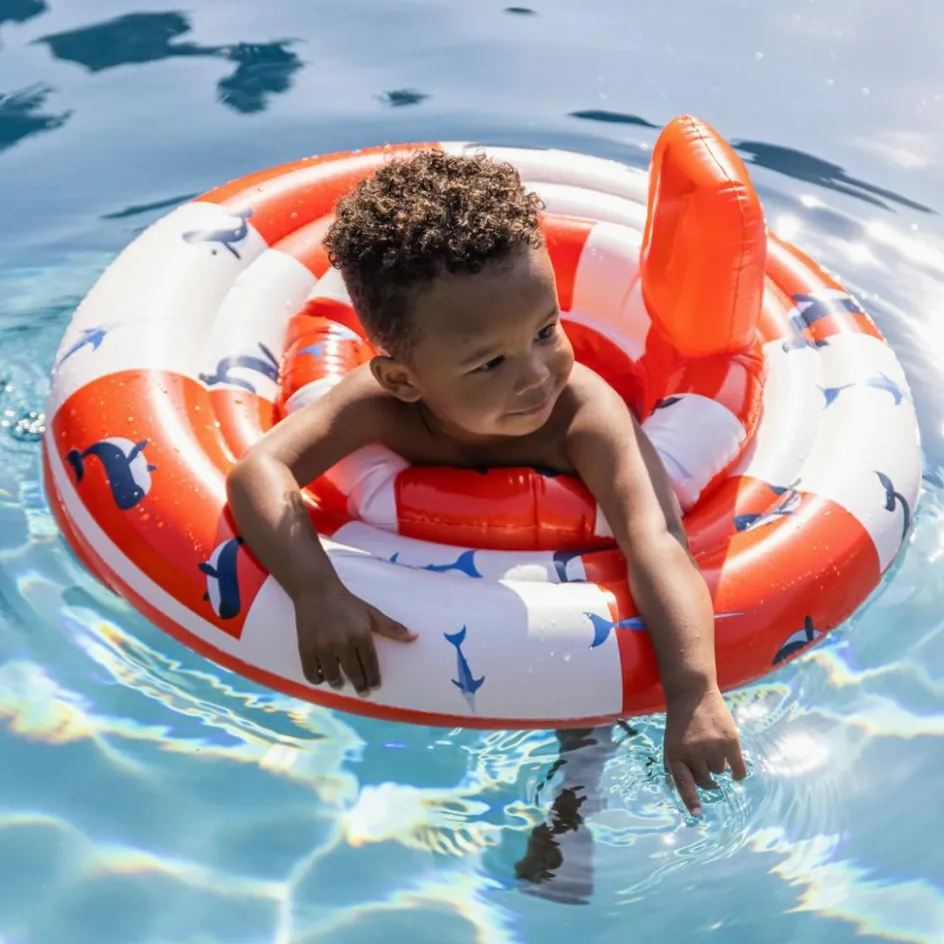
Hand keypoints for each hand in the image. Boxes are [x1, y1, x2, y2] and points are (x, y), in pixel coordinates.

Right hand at [293, 585, 416, 694]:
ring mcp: (322, 647)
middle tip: (363, 692)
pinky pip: (312, 674)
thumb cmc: (348, 603)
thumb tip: (415, 637)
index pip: (370, 665)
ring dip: (339, 683)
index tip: (375, 687)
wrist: (317, 591)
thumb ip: (392, 628)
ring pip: (332, 678)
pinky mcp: (305, 648)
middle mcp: (342, 643)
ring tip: (341, 682)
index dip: (373, 679)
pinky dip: (318, 679)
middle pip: (353, 675)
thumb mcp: (371, 613)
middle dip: (360, 686)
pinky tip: (324, 676)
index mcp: (361, 635)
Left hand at [664, 687, 746, 816]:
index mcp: (675, 754)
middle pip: (705, 780)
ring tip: (712, 746)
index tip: (697, 813)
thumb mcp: (670, 742)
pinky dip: (738, 773)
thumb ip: (674, 766)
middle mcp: (693, 753)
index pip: (684, 783)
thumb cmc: (680, 721)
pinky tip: (736, 772)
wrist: (692, 692)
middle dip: (705, 775)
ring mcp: (712, 747)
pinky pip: (738, 768)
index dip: (691, 800)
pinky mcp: (730, 740)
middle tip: (704, 761)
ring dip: (718, 765)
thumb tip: (679, 791)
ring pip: (720, 772)